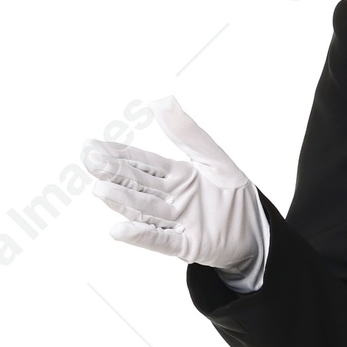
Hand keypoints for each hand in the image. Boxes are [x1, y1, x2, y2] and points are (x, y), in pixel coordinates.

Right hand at [82, 96, 262, 275]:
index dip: (117, 154)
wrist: (257, 230)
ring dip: (122, 202)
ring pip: (144, 210)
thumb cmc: (235, 193)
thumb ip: (187, 133)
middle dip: (113, 174)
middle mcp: (169, 199)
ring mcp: (175, 223)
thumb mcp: (214, 159)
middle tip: (90, 161)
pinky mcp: (186, 245)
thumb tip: (160, 100)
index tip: (91, 145)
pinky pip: (160, 241)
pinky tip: (119, 231)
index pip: (140, 162)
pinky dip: (141, 236)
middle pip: (136, 184)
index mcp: (174, 175)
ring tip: (100, 191)